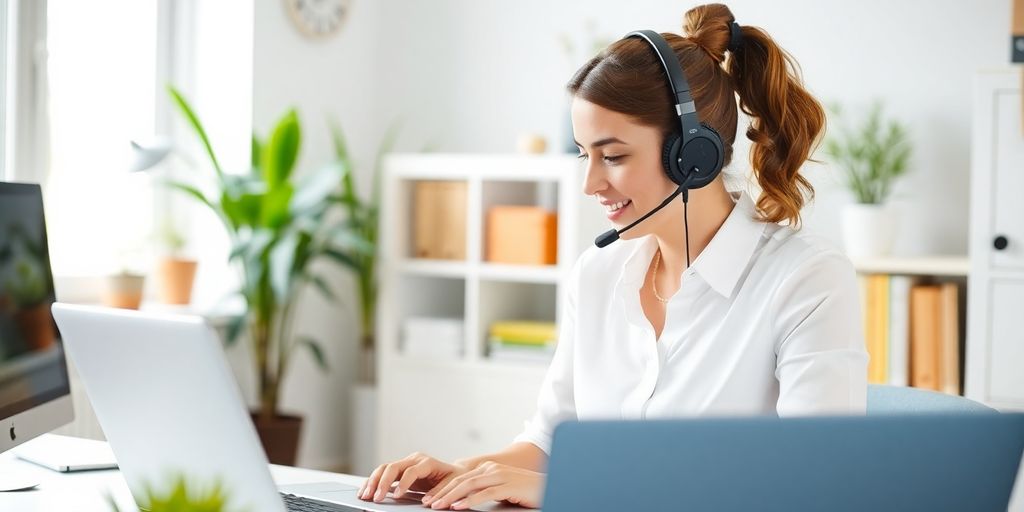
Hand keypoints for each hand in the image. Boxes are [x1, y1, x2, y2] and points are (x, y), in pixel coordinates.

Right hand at [358, 452, 467, 502]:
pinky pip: (383, 473)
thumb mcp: (452, 485)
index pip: (411, 471)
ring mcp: (406, 463)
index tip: (396, 496)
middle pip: (393, 466)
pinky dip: (373, 482)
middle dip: (381, 482)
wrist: (455, 472)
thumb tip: (427, 502)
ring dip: (372, 481)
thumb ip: (439, 492)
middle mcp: (414, 459)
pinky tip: (366, 491)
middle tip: (375, 498)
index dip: (403, 483)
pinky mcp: (400, 470)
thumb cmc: (455, 479)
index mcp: (427, 462)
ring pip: (384, 468)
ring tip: (365, 496)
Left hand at [422, 461, 543, 509]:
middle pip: (461, 480)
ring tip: (437, 506)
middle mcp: (491, 469)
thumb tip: (464, 502)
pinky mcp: (508, 485)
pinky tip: (458, 507)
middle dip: (442, 492)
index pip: (460, 478)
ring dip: (450, 496)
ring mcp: (500, 475)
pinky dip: (469, 500)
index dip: (443, 488)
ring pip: (469, 485)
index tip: (429, 498)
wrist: (550, 488)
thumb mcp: (500, 491)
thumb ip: (484, 492)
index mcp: (487, 468)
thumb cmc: (524, 492)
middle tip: (427, 503)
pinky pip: (484, 493)